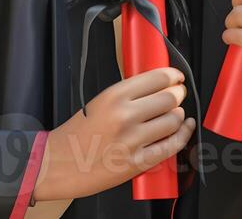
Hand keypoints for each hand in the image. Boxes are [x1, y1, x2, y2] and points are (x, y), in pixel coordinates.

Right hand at [34, 67, 193, 201]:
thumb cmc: (76, 134)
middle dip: (179, 94)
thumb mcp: (100, 102)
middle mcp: (125, 116)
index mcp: (114, 96)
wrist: (56, 164)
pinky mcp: (137, 162)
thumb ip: (129, 94)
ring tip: (173, 115)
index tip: (177, 78)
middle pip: (170, 97)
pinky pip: (171, 146)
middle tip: (178, 94)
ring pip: (174, 120)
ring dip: (178, 116)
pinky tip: (185, 128)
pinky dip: (183, 135)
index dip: (174, 76)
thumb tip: (159, 85)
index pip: (158, 78)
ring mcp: (132, 140)